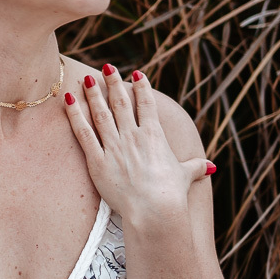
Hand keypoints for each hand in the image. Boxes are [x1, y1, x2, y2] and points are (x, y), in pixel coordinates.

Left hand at [63, 66, 210, 222]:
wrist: (154, 210)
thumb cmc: (171, 194)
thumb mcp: (186, 176)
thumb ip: (195, 166)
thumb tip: (211, 167)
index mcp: (154, 136)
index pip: (146, 104)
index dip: (142, 87)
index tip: (137, 74)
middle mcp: (132, 136)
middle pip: (120, 103)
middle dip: (114, 83)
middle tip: (108, 68)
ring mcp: (114, 147)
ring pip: (100, 113)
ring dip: (93, 94)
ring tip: (88, 78)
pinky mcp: (97, 161)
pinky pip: (83, 133)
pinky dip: (74, 114)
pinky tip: (69, 99)